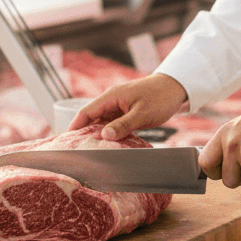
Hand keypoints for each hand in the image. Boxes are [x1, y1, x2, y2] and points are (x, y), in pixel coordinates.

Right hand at [68, 72, 187, 139]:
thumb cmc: (160, 98)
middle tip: (76, 151)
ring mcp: (119, 106)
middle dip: (83, 133)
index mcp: (111, 97)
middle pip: (91, 118)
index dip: (74, 126)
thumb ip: (122, 125)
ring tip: (89, 152)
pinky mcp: (126, 111)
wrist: (176, 88)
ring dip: (96, 135)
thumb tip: (103, 136)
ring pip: (101, 122)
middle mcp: (111, 101)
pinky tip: (108, 146)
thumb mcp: (142, 114)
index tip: (65, 141)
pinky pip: (112, 124)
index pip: (85, 112)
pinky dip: (109, 134)